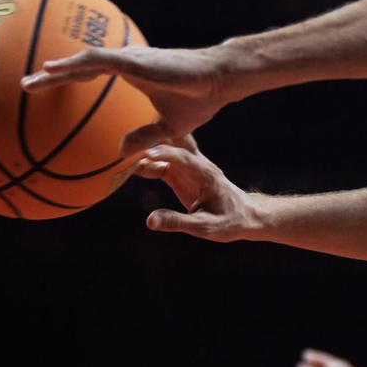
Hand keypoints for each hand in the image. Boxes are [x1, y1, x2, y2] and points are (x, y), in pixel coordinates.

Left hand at [22, 45, 229, 152]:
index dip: (69, 81)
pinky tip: (52, 69)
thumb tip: (120, 152)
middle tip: (25, 86)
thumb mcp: (168, 127)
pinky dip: (72, 64)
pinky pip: (95, 61)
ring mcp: (128, 59)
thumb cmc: (200, 99)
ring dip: (54, 70)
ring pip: (83, 61)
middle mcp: (127, 62)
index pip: (92, 75)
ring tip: (29, 81)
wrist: (218, 82)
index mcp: (133, 74)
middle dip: (52, 76)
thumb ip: (144, 136)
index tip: (46, 92)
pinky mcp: (133, 61)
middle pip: (81, 66)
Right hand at [131, 144, 265, 241]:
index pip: (184, 158)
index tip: (144, 155)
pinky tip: (131, 168)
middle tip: (128, 141)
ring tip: (122, 155)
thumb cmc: (229, 221)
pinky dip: (148, 163)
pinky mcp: (183, 174)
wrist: (244, 216)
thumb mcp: (204, 227)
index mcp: (206, 174)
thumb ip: (177, 222)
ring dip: (147, 150)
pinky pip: (162, 164)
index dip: (164, 154)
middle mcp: (198, 165)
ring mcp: (190, 168)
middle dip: (154, 139)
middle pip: (175, 143)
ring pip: (167, 150)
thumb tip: (150, 221)